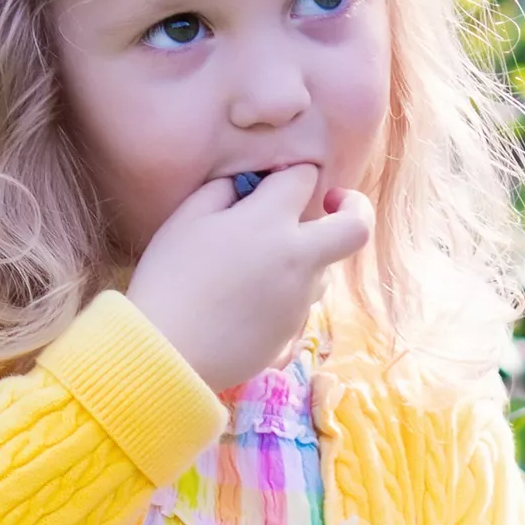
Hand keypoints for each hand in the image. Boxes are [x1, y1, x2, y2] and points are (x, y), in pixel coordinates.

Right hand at [124, 163, 370, 393]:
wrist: (168, 351)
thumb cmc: (169, 277)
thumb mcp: (186, 219)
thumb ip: (222, 191)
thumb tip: (245, 186)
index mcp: (271, 221)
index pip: (304, 178)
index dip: (292, 173)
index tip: (278, 178)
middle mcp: (299, 258)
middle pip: (357, 227)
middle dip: (355, 206)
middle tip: (333, 202)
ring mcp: (301, 299)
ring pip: (326, 268)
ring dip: (309, 255)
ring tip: (263, 261)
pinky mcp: (292, 331)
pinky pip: (301, 301)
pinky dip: (285, 291)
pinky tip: (246, 299)